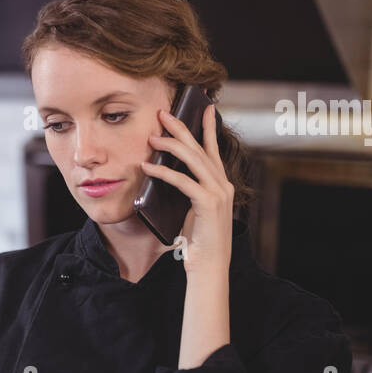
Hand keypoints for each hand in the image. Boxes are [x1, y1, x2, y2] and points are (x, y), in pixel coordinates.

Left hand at [141, 104, 233, 275]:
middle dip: (181, 129)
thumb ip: (188, 191)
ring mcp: (218, 193)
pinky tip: (148, 166)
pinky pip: (183, 181)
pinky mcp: (208, 203)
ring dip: (171, 145)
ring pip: (193, 160)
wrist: (209, 265)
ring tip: (152, 137)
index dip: (207, 128)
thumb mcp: (193, 210)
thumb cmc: (198, 241)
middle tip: (163, 113)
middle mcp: (223, 185)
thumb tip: (167, 175)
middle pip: (200, 149)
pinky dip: (163, 172)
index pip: (213, 150)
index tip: (204, 107)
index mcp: (221, 185)